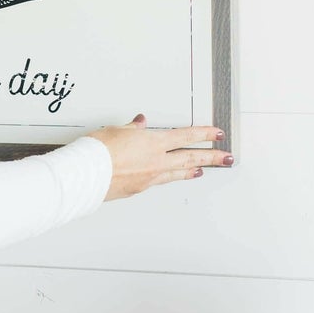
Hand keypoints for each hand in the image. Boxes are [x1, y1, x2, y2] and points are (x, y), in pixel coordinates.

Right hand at [91, 114, 230, 199]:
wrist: (86, 174)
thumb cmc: (98, 152)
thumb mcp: (116, 130)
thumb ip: (132, 128)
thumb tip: (139, 123)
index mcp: (153, 142)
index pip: (186, 136)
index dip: (205, 134)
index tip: (217, 134)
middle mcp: (156, 161)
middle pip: (191, 158)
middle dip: (212, 157)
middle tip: (227, 157)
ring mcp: (150, 177)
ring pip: (178, 173)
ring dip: (194, 170)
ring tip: (204, 170)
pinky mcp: (140, 189)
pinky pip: (161, 181)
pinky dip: (170, 178)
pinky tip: (170, 176)